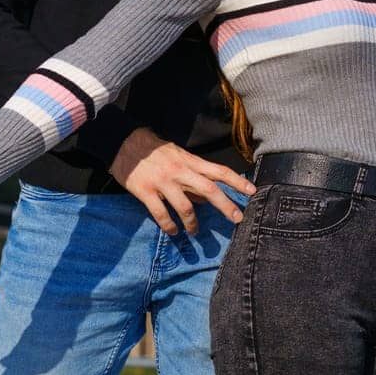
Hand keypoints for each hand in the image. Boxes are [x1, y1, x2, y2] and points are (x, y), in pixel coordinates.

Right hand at [110, 127, 254, 234]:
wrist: (123, 142)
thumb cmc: (154, 149)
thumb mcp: (178, 156)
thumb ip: (192, 175)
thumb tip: (207, 198)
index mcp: (190, 161)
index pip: (219, 171)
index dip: (237, 181)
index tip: (252, 191)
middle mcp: (180, 172)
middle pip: (209, 190)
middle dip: (226, 205)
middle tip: (238, 219)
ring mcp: (163, 183)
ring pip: (185, 207)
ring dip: (193, 223)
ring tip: (195, 232)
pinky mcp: (145, 192)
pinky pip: (161, 214)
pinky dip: (169, 226)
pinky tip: (173, 231)